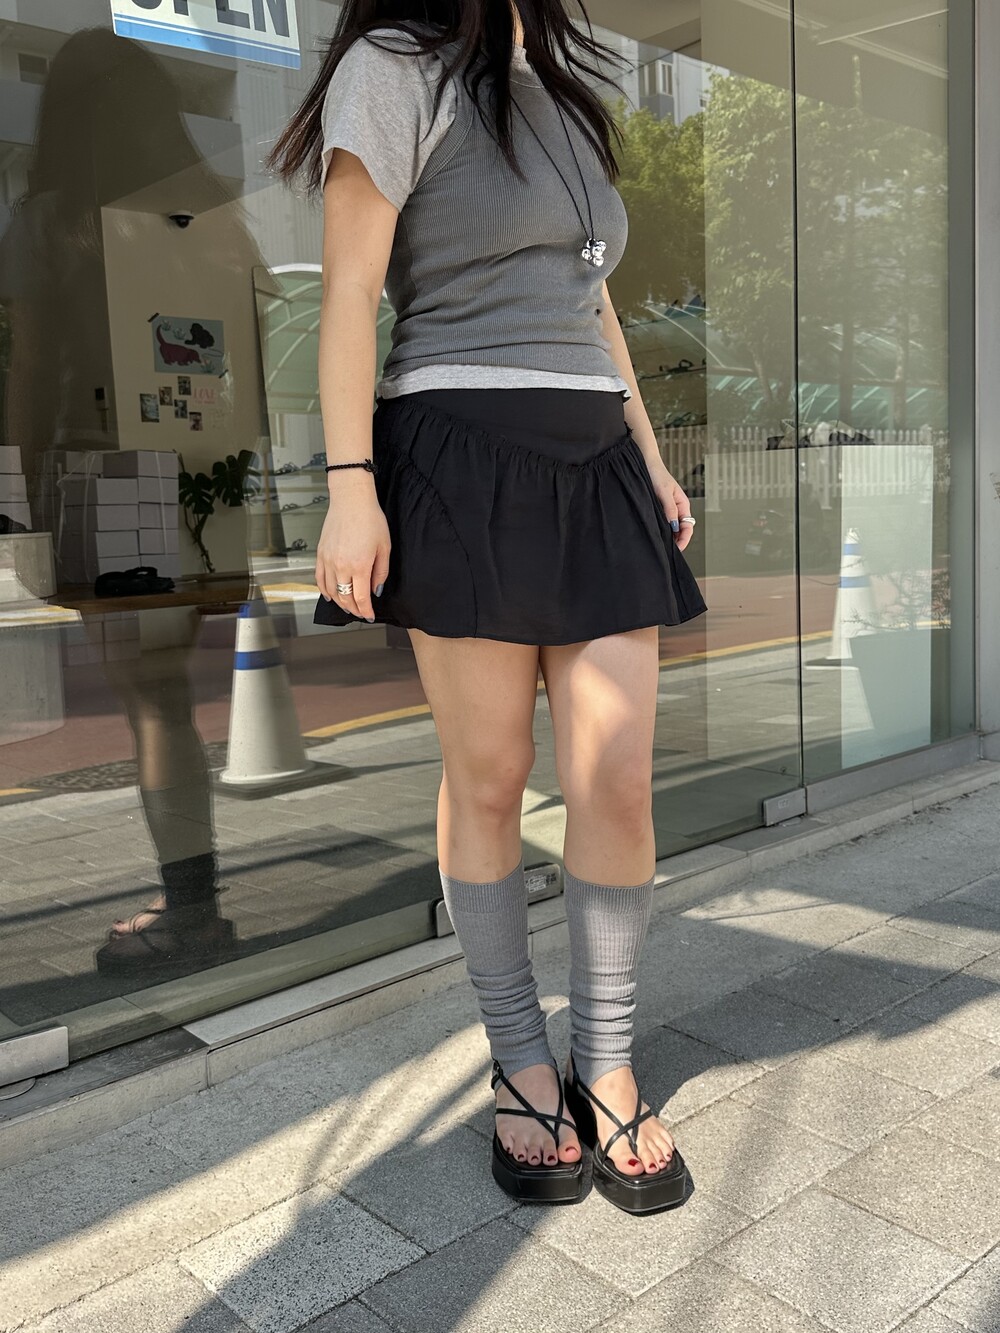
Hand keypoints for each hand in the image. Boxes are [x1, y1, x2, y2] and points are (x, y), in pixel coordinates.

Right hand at [315, 484, 390, 621]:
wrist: (351, 500)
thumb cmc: (370, 519)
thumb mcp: (384, 547)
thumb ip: (380, 572)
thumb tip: (375, 590)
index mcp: (360, 565)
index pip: (360, 598)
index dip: (365, 610)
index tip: (369, 615)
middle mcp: (341, 565)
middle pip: (345, 598)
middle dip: (354, 609)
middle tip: (360, 613)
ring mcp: (328, 560)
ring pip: (331, 591)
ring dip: (340, 602)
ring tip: (348, 606)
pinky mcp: (320, 554)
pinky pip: (320, 579)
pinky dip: (324, 590)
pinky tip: (330, 596)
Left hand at [645, 458, 695, 552]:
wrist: (645, 463)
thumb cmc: (656, 474)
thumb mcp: (664, 492)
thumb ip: (670, 509)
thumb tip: (673, 526)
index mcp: (683, 504)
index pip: (687, 527)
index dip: (683, 539)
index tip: (676, 549)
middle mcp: (677, 508)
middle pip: (680, 530)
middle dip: (676, 541)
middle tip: (667, 552)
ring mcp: (667, 509)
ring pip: (671, 528)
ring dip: (668, 537)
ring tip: (661, 546)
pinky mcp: (658, 508)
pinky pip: (662, 523)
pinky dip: (661, 530)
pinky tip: (655, 535)